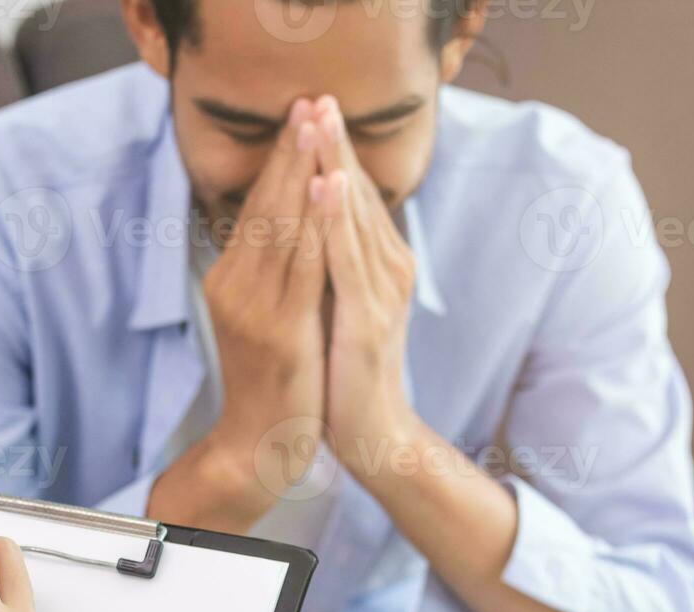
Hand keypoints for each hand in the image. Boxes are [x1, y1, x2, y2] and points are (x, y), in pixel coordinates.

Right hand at [149, 97, 335, 532]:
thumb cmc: (274, 377)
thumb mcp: (264, 314)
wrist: (262, 440)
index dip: (278, 160)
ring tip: (316, 126)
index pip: (254, 207)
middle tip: (308, 102)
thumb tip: (294, 221)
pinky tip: (327, 185)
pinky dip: (314, 220)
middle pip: (263, 205)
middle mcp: (233, 286)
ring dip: (301, 171)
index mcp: (229, 278)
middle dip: (289, 151)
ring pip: (279, 225)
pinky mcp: (278, 329)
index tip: (299, 117)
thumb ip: (272, 269)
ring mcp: (252, 307)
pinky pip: (300, 264)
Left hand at [311, 96, 421, 477]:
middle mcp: (388, 269)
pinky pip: (347, 260)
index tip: (313, 108)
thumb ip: (331, 265)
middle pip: (357, 196)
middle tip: (319, 96)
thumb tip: (305, 224)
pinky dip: (337, 218)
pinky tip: (327, 184)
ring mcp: (382, 293)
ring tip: (322, 121)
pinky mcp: (368, 319)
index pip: (352, 197)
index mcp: (380, 264)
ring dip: (336, 165)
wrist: (370, 434)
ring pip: (354, 217)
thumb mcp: (338, 306)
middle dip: (335, 145)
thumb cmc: (346, 371)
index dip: (333, 152)